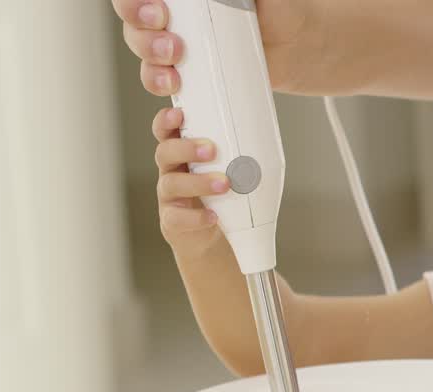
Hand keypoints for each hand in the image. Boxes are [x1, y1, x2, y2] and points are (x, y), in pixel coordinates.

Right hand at [110, 0, 306, 95]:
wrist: (302, 45)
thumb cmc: (279, 6)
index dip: (133, 7)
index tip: (159, 14)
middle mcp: (171, 23)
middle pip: (134, 32)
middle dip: (144, 42)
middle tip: (174, 49)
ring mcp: (181, 57)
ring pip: (148, 68)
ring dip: (153, 76)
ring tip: (176, 79)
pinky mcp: (197, 87)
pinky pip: (171, 102)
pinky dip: (168, 112)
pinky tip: (179, 112)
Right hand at [152, 108, 227, 251]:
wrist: (215, 236)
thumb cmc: (225, 197)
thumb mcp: (230, 170)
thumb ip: (236, 153)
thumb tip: (268, 134)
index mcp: (182, 153)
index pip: (165, 131)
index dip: (166, 120)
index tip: (179, 114)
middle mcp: (171, 171)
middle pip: (164, 152)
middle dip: (185, 148)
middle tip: (211, 150)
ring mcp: (169, 197)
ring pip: (172, 183)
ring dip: (198, 182)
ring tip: (224, 184)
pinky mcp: (172, 221)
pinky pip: (177, 218)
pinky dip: (196, 217)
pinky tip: (213, 216)